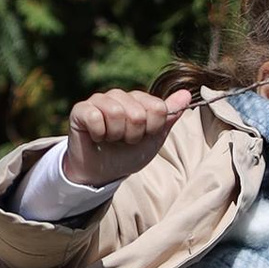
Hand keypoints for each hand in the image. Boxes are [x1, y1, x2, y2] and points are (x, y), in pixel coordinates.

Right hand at [63, 85, 193, 180]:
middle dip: (134, 135)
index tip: (143, 136)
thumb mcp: (154, 138)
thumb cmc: (128, 154)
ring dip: (116, 134)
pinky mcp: (81, 109)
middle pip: (138, 113)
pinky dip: (98, 133)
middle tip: (124, 140)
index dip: (152, 129)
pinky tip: (97, 137)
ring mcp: (99, 100)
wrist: (102, 173)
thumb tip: (187, 94)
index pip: (158, 108)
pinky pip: (95, 116)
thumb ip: (170, 116)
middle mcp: (120, 96)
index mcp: (139, 100)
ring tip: (111, 139)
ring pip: (116, 112)